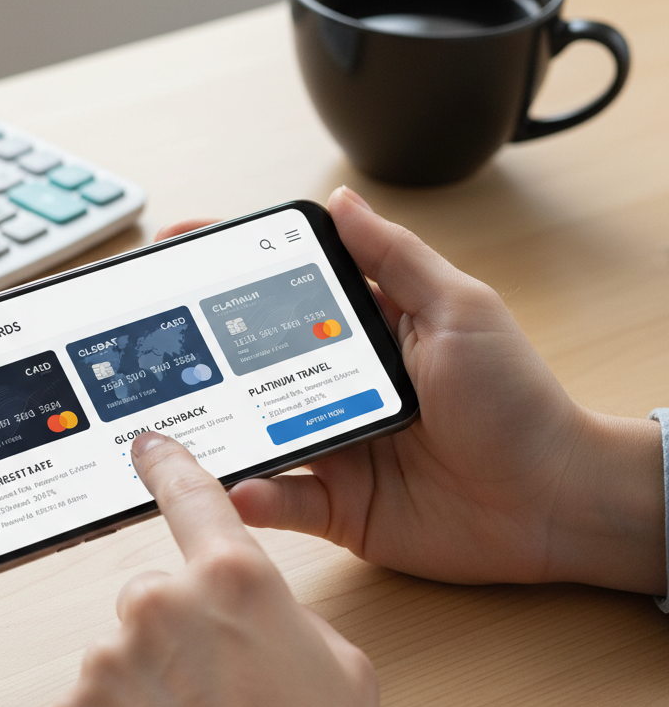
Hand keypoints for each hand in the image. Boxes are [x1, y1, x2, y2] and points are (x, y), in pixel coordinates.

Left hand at [49, 432, 379, 706]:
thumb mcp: (340, 666)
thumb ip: (283, 616)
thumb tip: (252, 617)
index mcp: (233, 576)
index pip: (192, 495)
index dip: (168, 464)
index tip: (145, 445)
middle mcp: (162, 601)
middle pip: (157, 594)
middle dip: (179, 633)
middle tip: (217, 696)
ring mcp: (110, 657)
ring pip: (124, 651)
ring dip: (149, 683)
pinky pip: (92, 703)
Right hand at [157, 191, 664, 593]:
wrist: (552, 502)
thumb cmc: (515, 400)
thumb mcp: (457, 310)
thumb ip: (395, 258)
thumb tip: (342, 200)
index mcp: (362, 334)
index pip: (284, 294)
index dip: (230, 271)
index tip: (177, 247)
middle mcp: (336, 386)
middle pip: (254, 363)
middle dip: (202, 350)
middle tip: (155, 340)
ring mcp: (332, 445)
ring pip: (256, 433)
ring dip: (217, 427)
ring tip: (172, 418)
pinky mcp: (337, 505)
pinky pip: (281, 500)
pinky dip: (254, 495)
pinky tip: (235, 485)